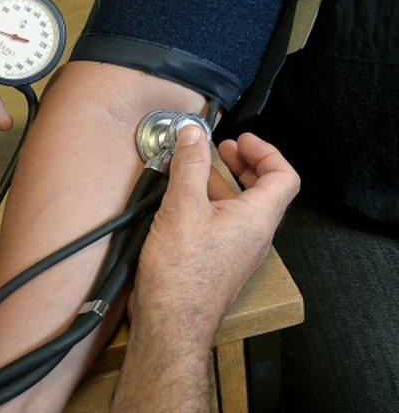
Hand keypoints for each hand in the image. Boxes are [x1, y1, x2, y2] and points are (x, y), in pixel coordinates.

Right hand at [131, 127, 299, 346]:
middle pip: (264, 191)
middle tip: (222, 149)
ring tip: (194, 171)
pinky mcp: (219, 262)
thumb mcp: (183, 207)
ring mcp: (238, 251)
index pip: (283, 176)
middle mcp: (255, 235)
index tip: (240, 140)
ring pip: (241, 208)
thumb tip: (193, 133)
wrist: (172, 321)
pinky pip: (224, 225)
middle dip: (244, 164)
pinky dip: (210, 205)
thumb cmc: (182, 272)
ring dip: (222, 184)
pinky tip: (182, 203)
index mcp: (257, 218)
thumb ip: (190, 165)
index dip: (266, 152)